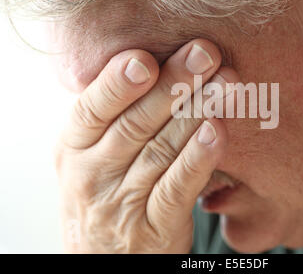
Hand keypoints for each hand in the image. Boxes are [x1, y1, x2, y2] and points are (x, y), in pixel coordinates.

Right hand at [54, 40, 238, 252]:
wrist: (102, 260)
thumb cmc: (104, 194)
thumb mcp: (91, 158)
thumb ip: (111, 119)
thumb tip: (149, 62)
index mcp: (74, 148)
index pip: (93, 109)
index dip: (118, 83)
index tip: (146, 57)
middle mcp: (92, 175)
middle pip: (135, 123)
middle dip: (174, 84)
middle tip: (205, 52)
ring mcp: (122, 204)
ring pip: (161, 151)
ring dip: (196, 112)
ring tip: (225, 82)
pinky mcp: (154, 229)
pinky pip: (177, 189)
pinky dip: (198, 159)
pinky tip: (216, 131)